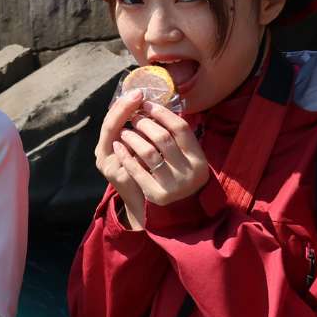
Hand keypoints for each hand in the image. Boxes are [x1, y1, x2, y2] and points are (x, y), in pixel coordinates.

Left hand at [99, 96, 208, 226]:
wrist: (181, 213)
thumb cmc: (181, 177)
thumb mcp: (187, 159)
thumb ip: (177, 138)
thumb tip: (156, 105)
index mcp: (198, 159)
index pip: (181, 128)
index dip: (162, 113)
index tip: (147, 103)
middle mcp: (189, 172)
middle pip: (163, 138)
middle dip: (145, 123)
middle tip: (133, 116)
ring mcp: (173, 185)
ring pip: (148, 152)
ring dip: (133, 137)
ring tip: (124, 131)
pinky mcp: (156, 195)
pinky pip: (136, 170)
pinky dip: (125, 155)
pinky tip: (118, 146)